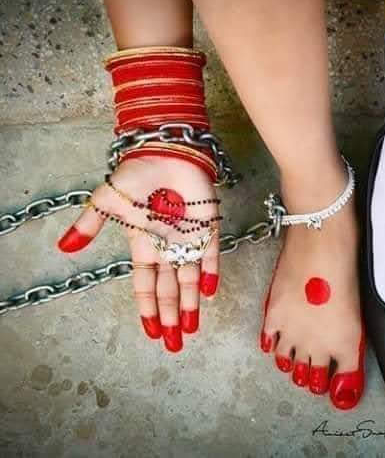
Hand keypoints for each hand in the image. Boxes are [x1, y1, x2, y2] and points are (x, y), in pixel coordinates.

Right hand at [57, 156, 220, 351]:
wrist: (162, 149)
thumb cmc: (135, 174)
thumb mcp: (106, 201)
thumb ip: (89, 224)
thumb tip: (65, 247)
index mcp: (143, 244)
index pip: (145, 284)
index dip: (148, 308)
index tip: (152, 332)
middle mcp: (167, 246)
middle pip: (169, 288)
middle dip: (171, 316)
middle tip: (174, 344)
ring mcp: (188, 237)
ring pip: (189, 278)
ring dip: (190, 304)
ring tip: (190, 329)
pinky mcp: (208, 225)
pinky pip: (210, 253)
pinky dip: (209, 271)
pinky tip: (207, 292)